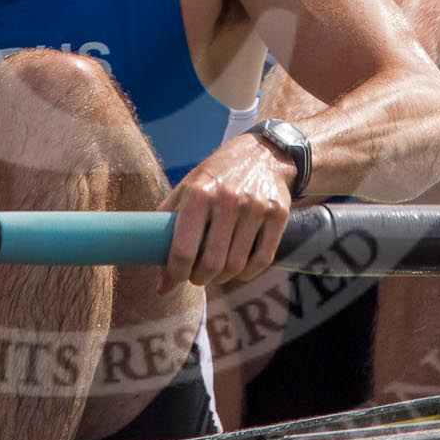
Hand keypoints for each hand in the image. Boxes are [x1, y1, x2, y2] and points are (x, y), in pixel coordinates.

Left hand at [158, 133, 295, 289]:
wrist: (262, 153)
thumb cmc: (216, 177)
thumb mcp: (186, 191)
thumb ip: (167, 233)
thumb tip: (162, 286)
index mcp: (198, 192)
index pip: (183, 249)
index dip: (177, 273)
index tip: (176, 277)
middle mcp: (228, 199)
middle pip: (211, 263)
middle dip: (200, 278)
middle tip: (197, 276)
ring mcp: (256, 207)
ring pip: (236, 266)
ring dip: (222, 277)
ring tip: (215, 271)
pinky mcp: (278, 214)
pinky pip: (261, 260)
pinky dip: (246, 273)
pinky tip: (238, 269)